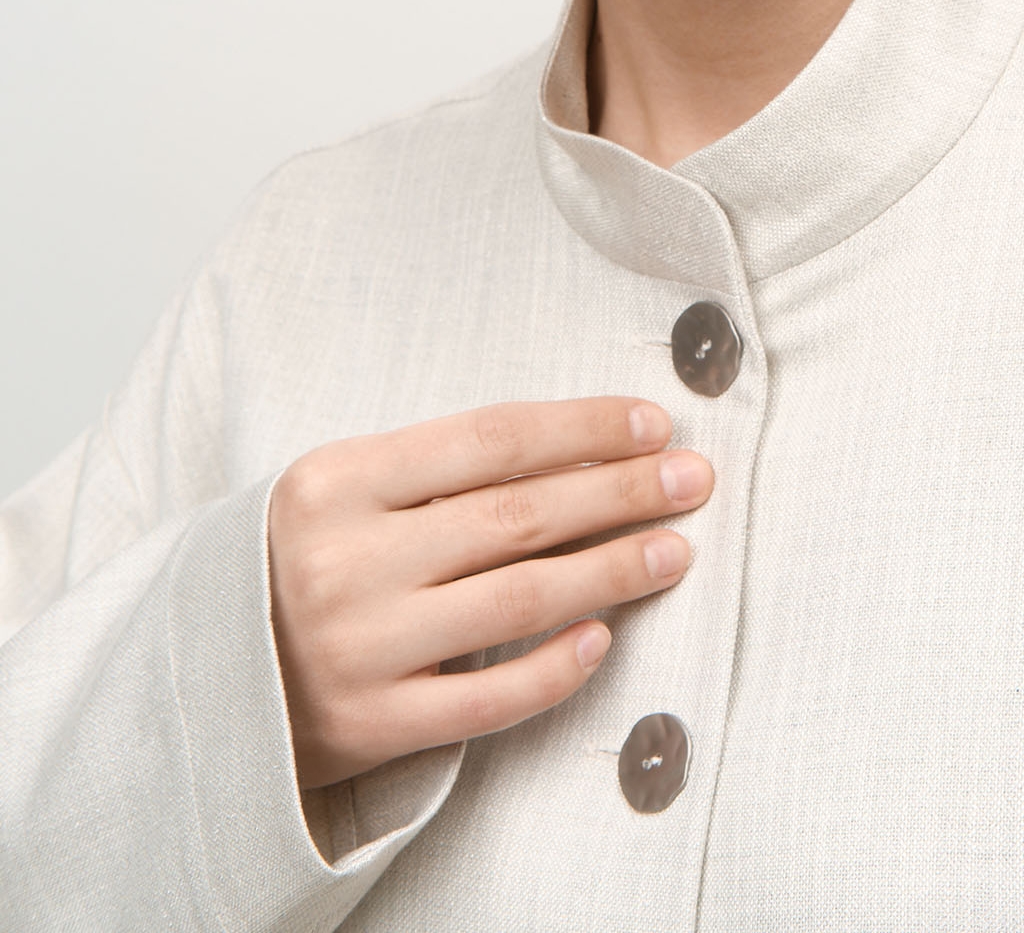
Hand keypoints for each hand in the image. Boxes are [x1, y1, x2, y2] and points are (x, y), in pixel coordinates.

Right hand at [267, 396, 712, 787]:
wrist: (204, 679)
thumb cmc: (297, 562)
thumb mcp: (342, 491)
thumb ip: (437, 471)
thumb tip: (584, 448)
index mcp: (334, 480)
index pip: (490, 438)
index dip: (583, 427)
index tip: (653, 423)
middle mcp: (345, 560)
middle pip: (518, 514)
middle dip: (620, 491)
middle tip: (694, 477)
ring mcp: (360, 648)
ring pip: (519, 598)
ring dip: (612, 568)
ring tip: (675, 547)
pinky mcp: (374, 725)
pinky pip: (491, 696)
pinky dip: (556, 664)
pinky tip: (605, 635)